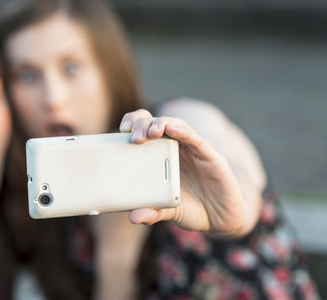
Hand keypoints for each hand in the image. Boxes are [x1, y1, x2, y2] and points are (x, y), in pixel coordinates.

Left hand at [120, 109, 247, 236]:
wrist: (220, 219)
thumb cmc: (191, 208)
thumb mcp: (167, 211)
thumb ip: (151, 212)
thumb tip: (133, 217)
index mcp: (160, 155)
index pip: (144, 130)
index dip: (133, 125)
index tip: (121, 131)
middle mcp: (175, 147)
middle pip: (156, 124)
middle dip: (143, 125)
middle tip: (135, 137)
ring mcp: (193, 149)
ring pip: (176, 125)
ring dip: (162, 124)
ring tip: (152, 131)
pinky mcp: (210, 156)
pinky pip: (196, 140)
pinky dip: (184, 132)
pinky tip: (173, 130)